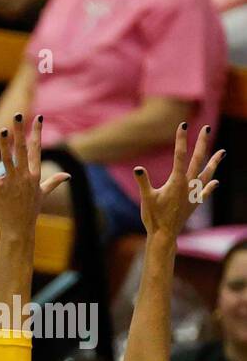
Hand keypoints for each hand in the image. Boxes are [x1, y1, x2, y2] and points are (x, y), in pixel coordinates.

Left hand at [0, 113, 69, 237]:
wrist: (20, 230)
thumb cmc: (31, 211)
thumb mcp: (43, 194)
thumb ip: (53, 182)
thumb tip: (67, 176)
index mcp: (35, 174)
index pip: (37, 149)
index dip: (37, 133)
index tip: (38, 117)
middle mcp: (25, 176)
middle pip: (22, 149)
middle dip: (20, 131)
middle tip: (17, 115)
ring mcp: (12, 183)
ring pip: (7, 160)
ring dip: (4, 145)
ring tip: (2, 130)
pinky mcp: (0, 191)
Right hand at [135, 124, 223, 239]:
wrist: (164, 235)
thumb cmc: (153, 217)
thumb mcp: (146, 198)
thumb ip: (144, 182)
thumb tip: (138, 169)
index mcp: (177, 181)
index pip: (180, 155)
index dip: (181, 139)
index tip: (183, 125)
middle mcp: (189, 184)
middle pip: (198, 159)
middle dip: (202, 143)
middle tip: (206, 128)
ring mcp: (194, 193)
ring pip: (207, 173)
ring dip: (214, 162)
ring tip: (222, 152)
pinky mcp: (195, 203)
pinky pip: (206, 191)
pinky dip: (211, 185)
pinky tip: (215, 181)